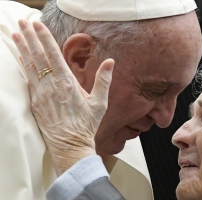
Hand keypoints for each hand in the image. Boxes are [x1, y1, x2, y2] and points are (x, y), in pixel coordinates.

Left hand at [12, 20, 113, 175]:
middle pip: (38, 57)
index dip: (45, 38)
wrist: (69, 146)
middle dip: (31, 37)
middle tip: (24, 23)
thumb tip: (110, 62)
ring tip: (17, 34)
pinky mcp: (35, 102)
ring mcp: (40, 94)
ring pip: (29, 66)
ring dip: (23, 48)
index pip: (53, 55)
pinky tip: (21, 57)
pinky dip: (23, 65)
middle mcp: (51, 86)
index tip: (38, 25)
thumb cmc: (86, 125)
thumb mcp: (99, 103)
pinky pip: (28, 78)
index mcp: (67, 84)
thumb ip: (103, 80)